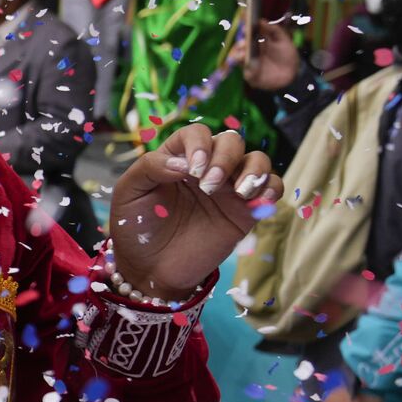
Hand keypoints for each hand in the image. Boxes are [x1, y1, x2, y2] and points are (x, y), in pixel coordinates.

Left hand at [110, 125, 281, 299]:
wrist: (150, 268)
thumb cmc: (135, 226)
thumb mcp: (129, 191)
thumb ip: (151, 167)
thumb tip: (184, 162)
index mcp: (177, 157)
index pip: (197, 134)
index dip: (200, 145)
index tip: (192, 171)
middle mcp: (206, 167)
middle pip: (231, 141)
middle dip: (225, 159)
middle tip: (208, 187)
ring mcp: (228, 189)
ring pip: (257, 160)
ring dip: (253, 170)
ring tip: (238, 193)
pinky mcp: (245, 212)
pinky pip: (271, 188)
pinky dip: (272, 188)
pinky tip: (255, 202)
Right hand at [234, 19, 300, 91]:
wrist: (293, 74)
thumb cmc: (287, 56)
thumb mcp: (284, 40)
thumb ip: (274, 30)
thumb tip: (261, 21)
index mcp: (258, 41)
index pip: (248, 34)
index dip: (245, 29)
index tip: (245, 27)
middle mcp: (251, 51)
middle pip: (240, 45)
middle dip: (240, 43)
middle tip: (244, 43)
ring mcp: (249, 62)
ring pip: (238, 57)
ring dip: (238, 55)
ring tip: (243, 54)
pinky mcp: (250, 74)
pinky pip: (246, 71)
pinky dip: (247, 68)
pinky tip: (249, 64)